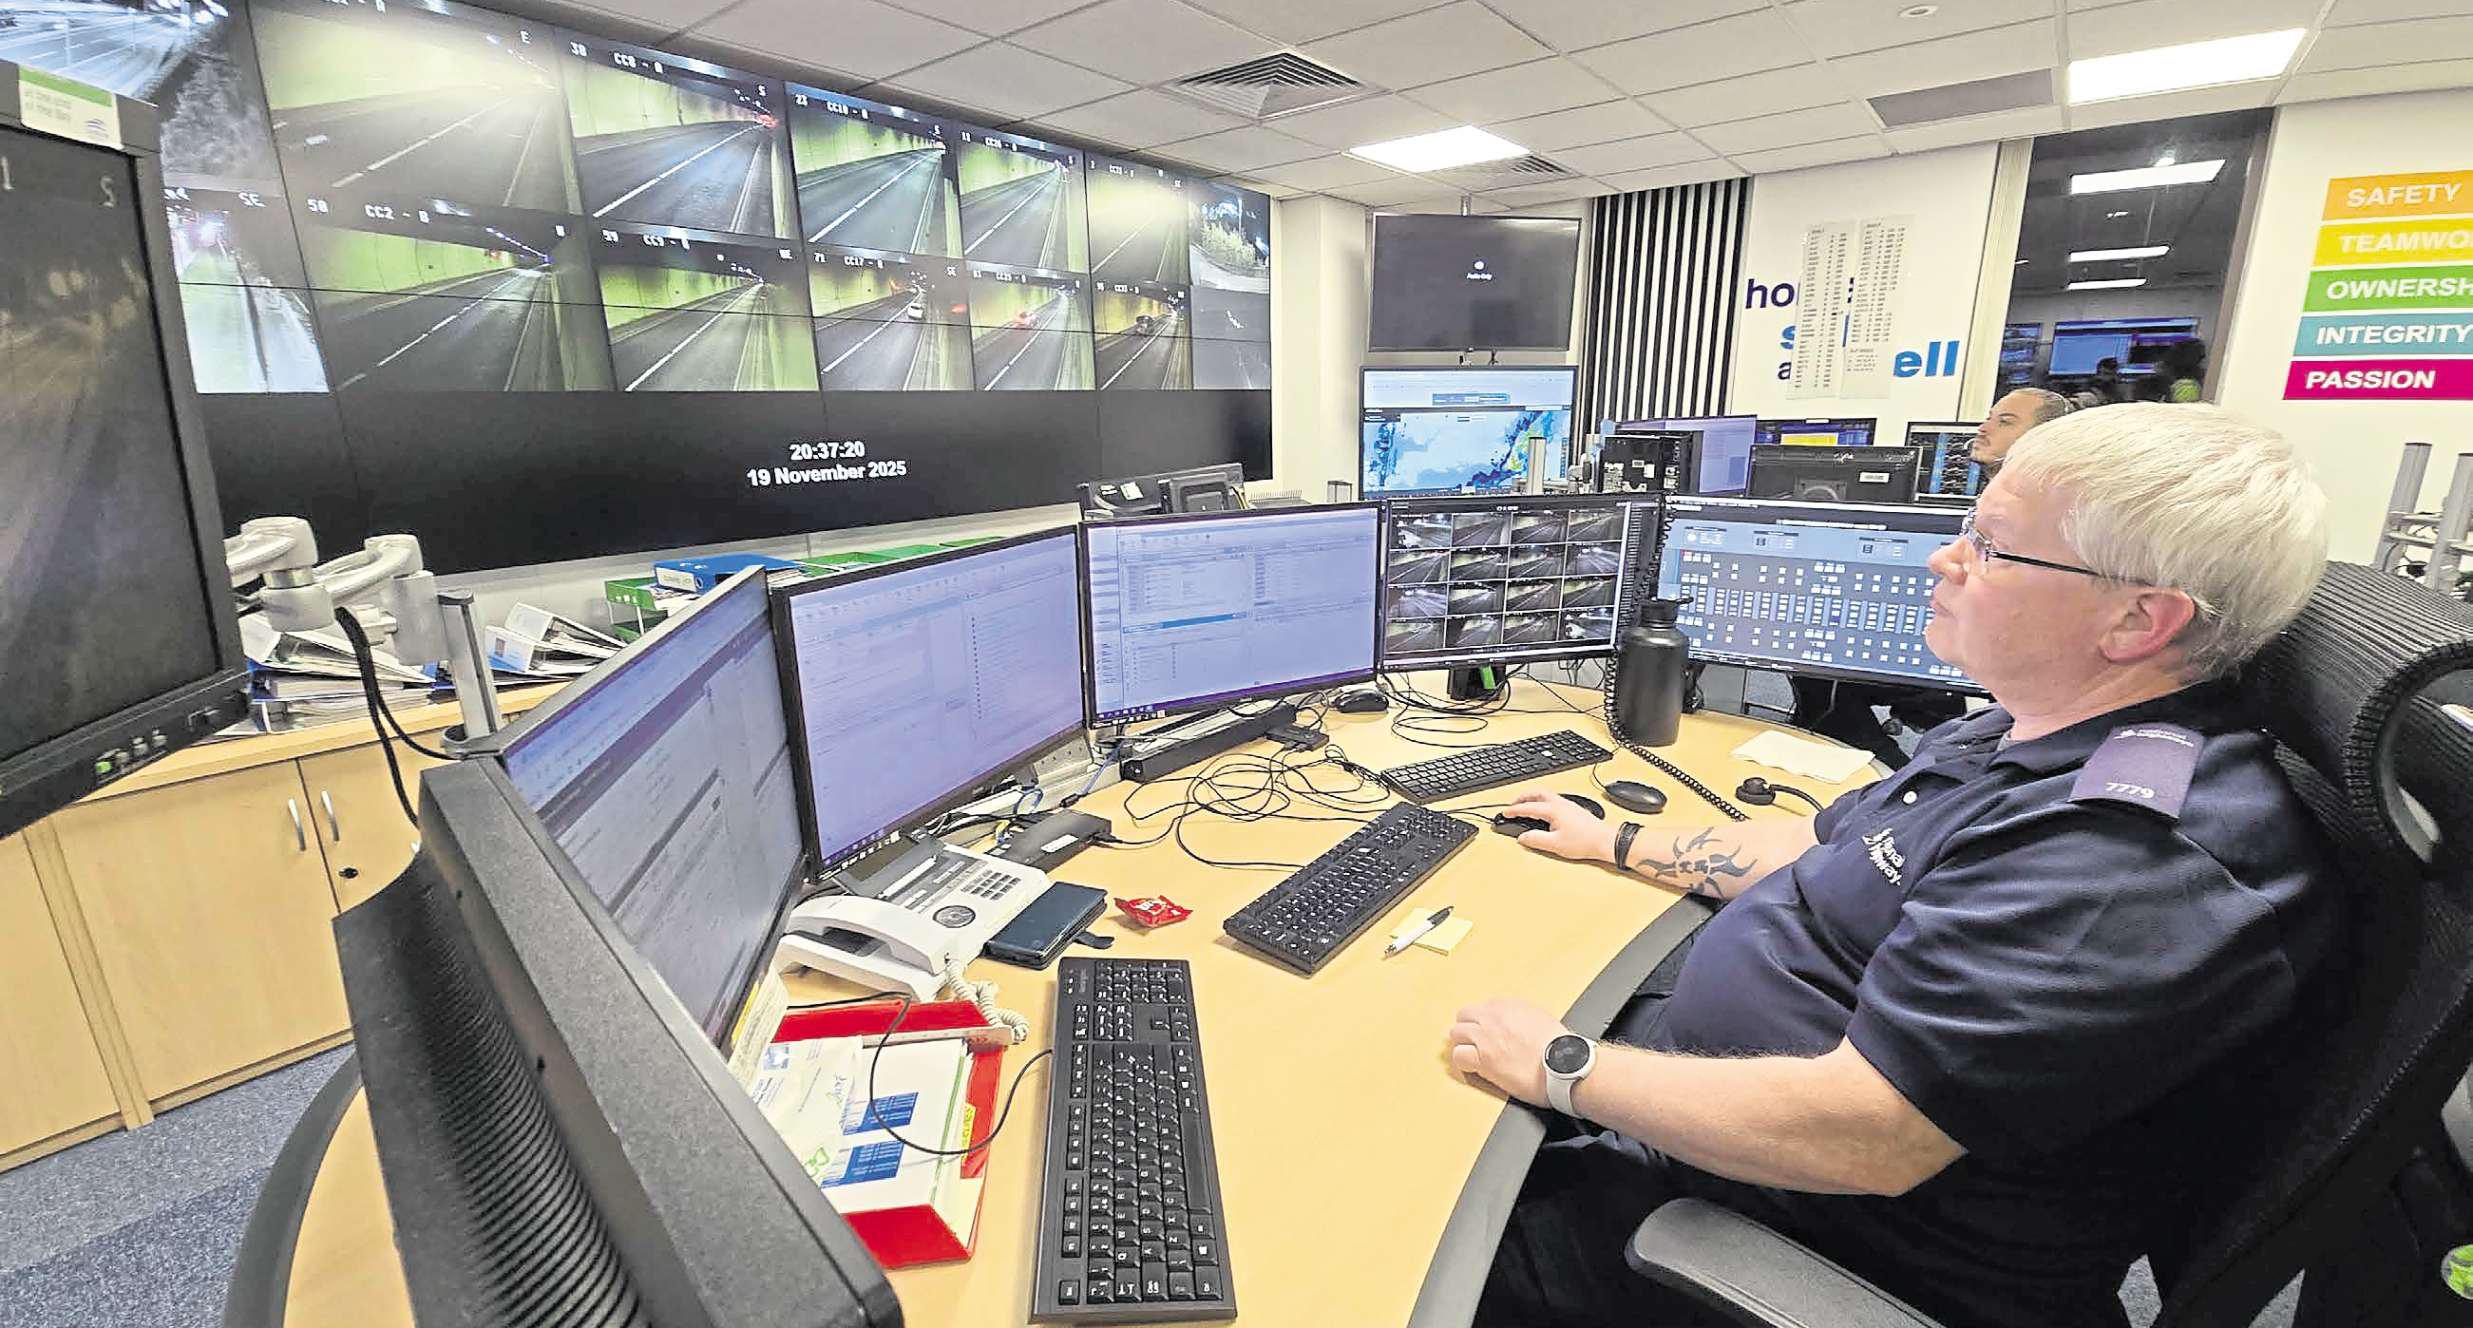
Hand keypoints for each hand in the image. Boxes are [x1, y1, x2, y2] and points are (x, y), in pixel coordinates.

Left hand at [1446, 997, 1569, 1106]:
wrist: (1565, 1064)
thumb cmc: (1560, 1047)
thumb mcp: (1541, 1018)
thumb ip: (1522, 1016)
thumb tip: (1515, 1023)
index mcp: (1509, 1005)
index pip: (1483, 1007)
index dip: (1484, 1021)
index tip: (1488, 1031)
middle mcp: (1494, 1017)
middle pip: (1464, 1015)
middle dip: (1468, 1028)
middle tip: (1475, 1041)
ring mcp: (1486, 1037)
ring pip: (1457, 1034)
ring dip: (1463, 1044)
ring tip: (1473, 1055)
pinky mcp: (1483, 1059)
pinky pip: (1459, 1056)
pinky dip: (1463, 1062)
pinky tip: (1473, 1068)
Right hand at [1504, 791, 1617, 862]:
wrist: (1605, 841)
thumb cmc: (1584, 842)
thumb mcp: (1555, 845)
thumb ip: (1536, 840)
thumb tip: (1522, 837)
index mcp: (1553, 810)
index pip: (1528, 807)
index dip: (1514, 810)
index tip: (1505, 813)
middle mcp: (1560, 803)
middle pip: (1537, 793)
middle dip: (1522, 797)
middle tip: (1513, 805)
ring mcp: (1568, 804)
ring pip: (1546, 794)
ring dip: (1533, 798)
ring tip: (1526, 806)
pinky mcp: (1573, 809)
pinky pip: (1553, 799)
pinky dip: (1542, 801)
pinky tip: (1544, 811)